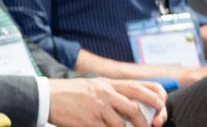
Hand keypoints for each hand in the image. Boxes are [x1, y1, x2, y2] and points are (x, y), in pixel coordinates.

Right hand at [47, 78, 168, 126]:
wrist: (46, 97)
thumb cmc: (69, 93)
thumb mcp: (92, 85)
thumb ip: (111, 92)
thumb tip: (130, 103)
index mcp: (107, 84)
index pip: (137, 87)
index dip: (153, 95)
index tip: (161, 104)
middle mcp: (104, 94)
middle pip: (134, 108)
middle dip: (144, 121)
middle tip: (148, 126)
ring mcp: (97, 108)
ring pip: (121, 124)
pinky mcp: (89, 122)